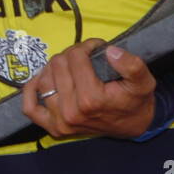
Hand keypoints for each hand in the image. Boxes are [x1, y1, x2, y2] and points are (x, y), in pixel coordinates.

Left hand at [22, 38, 155, 139]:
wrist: (134, 125)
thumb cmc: (136, 100)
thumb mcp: (143, 81)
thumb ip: (132, 65)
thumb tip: (110, 51)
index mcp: (92, 99)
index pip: (75, 57)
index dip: (87, 46)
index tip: (97, 47)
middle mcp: (72, 112)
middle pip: (58, 65)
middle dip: (72, 54)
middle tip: (86, 56)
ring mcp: (60, 122)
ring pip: (44, 79)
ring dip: (55, 67)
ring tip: (71, 66)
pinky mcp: (54, 127)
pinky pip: (30, 107)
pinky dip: (32, 90)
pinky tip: (43, 78)